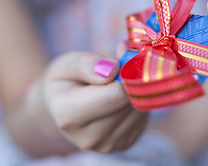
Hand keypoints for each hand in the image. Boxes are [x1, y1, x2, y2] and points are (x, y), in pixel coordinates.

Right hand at [28, 51, 148, 153]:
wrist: (65, 108)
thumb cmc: (67, 80)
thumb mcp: (67, 63)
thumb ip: (86, 63)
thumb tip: (112, 70)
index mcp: (69, 116)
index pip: (116, 94)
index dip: (122, 72)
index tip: (116, 61)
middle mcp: (89, 138)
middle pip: (130, 101)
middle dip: (128, 81)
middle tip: (117, 71)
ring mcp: (109, 145)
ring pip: (140, 107)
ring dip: (134, 90)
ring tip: (114, 87)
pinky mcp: (125, 144)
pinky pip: (142, 116)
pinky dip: (137, 102)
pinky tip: (120, 100)